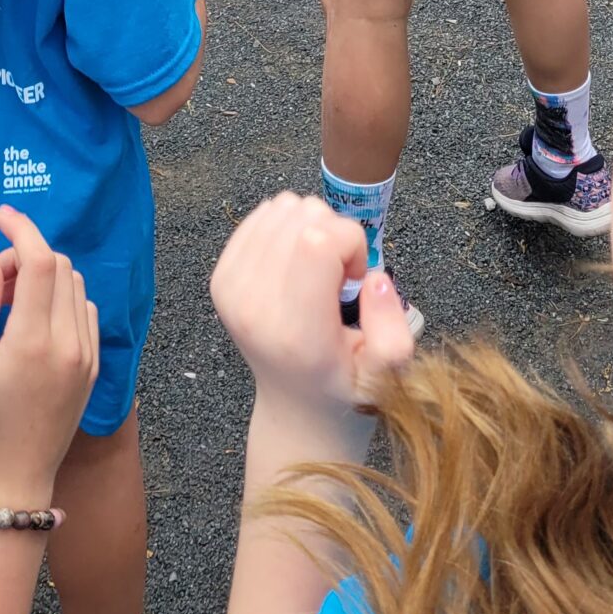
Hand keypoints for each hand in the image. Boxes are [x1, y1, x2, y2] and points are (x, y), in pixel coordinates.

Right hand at [0, 206, 99, 508]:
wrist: (13, 483)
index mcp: (35, 341)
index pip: (42, 262)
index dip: (22, 230)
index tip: (1, 215)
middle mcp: (71, 344)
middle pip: (61, 268)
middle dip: (28, 256)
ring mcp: (87, 356)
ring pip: (76, 286)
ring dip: (46, 277)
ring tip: (10, 303)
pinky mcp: (93, 368)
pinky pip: (85, 312)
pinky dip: (63, 299)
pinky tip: (34, 322)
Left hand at [211, 193, 416, 419]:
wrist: (295, 406)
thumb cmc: (346, 385)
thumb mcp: (387, 371)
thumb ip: (392, 328)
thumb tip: (373, 277)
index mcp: (296, 332)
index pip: (317, 241)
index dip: (351, 242)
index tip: (356, 275)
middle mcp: (255, 306)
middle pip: (302, 215)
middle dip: (335, 233)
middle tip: (338, 276)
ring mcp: (231, 289)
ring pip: (282, 207)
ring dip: (311, 228)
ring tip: (317, 270)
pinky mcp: (221, 277)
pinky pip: (261, 214)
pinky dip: (287, 227)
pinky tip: (297, 263)